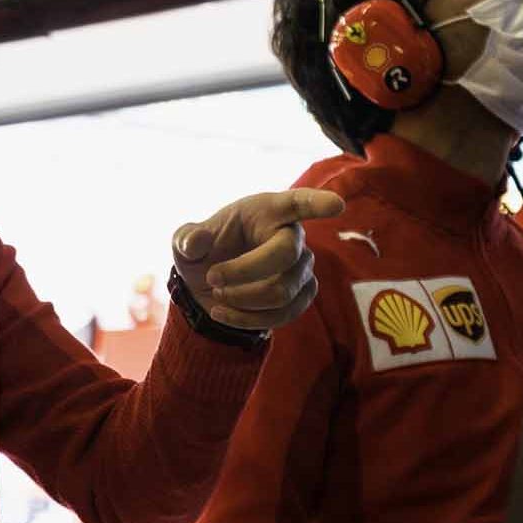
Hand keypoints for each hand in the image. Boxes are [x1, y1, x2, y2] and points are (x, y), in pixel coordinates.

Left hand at [172, 189, 344, 331]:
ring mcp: (302, 266)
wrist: (209, 286)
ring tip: (217, 297)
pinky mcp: (303, 294)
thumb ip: (187, 238)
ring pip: (283, 291)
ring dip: (242, 300)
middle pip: (285, 256)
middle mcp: (292, 235)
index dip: (318, 203)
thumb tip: (194, 243)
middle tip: (212, 279)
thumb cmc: (204, 253)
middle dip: (243, 273)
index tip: (336, 205)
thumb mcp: (185, 242)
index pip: (298, 202)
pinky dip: (249, 319)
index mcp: (268, 211)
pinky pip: (285, 313)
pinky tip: (225, 313)